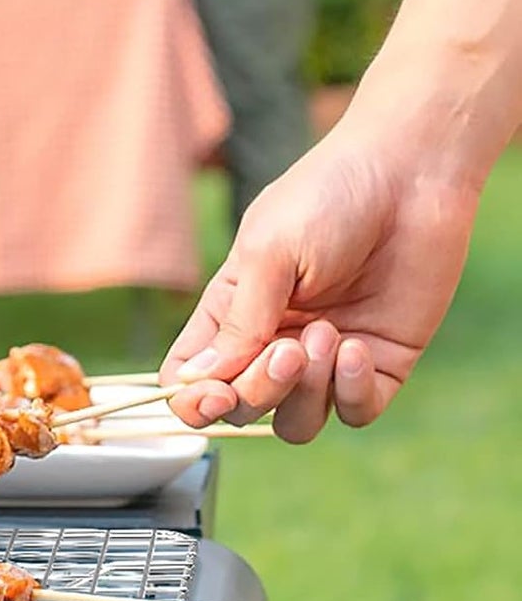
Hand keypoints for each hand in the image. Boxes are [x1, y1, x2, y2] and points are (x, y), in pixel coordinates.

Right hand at [161, 116, 480, 442]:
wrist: (409, 176)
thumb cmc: (326, 197)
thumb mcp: (268, 253)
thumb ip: (238, 322)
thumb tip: (199, 378)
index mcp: (230, 313)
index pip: (190, 378)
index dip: (192, 401)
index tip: (214, 392)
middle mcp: (272, 341)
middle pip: (242, 409)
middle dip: (259, 390)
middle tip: (286, 347)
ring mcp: (324, 358)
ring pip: (296, 424)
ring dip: (304, 395)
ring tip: (326, 336)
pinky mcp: (378, 363)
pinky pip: (354, 412)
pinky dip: (351, 392)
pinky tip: (355, 346)